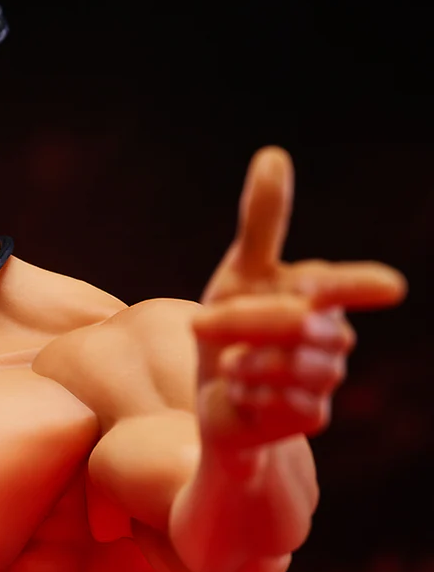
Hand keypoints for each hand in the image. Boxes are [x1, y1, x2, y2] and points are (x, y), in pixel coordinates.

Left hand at [193, 147, 405, 450]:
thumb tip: (273, 154)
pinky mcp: (311, 416)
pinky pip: (278, 402)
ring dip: (244, 363)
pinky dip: (247, 397)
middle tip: (198, 323)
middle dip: (242, 322)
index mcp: (321, 295)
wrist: (220, 399)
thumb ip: (261, 223)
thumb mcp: (239, 275)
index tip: (374, 288)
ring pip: (290, 366)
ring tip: (226, 364)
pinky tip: (238, 395)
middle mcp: (333, 335)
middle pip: (297, 323)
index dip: (355, 286)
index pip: (348, 285)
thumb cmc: (232, 330)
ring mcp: (326, 379)